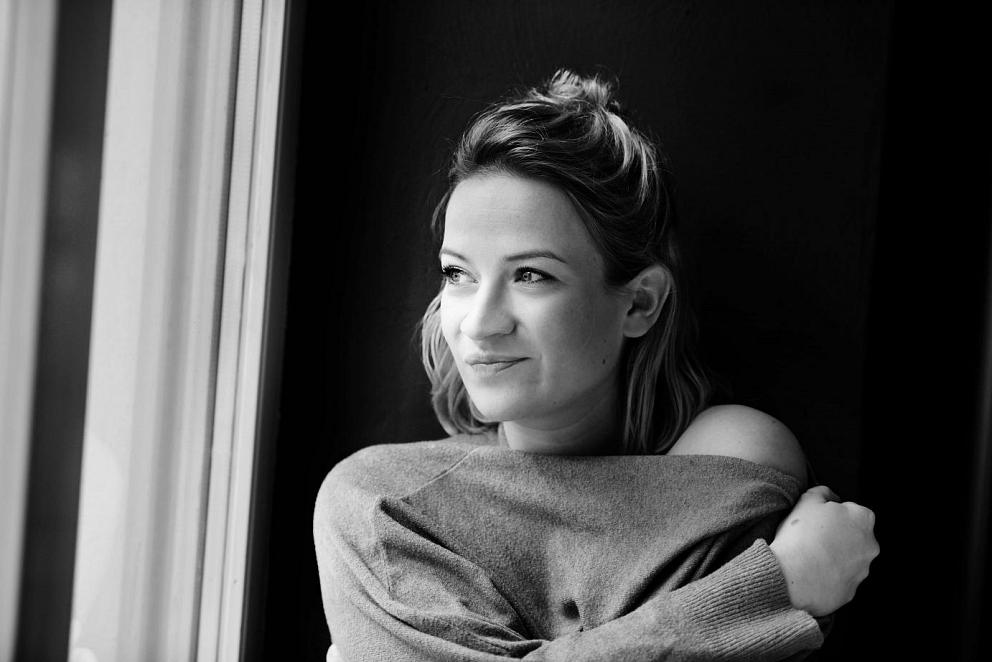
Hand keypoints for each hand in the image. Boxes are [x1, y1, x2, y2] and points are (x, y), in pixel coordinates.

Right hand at [768, 485, 878, 616]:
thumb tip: (829, 495)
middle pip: (853, 536)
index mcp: (863, 518)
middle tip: (812, 537)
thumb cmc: (800, 536)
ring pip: (848, 559)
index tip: (816, 519)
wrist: (793, 576)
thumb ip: (822, 492)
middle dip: (837, 536)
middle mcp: (870, 545)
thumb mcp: (806, 500)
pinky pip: (840, 580)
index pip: (851, 510)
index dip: (832, 514)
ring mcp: (863, 571)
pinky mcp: (851, 592)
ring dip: (834, 557)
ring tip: (809, 557)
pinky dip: (828, 577)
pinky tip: (810, 573)